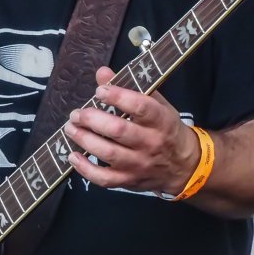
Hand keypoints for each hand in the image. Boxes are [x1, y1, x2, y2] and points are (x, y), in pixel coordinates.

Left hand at [63, 66, 198, 195]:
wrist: (183, 165)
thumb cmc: (165, 129)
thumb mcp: (157, 104)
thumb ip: (130, 88)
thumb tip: (102, 73)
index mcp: (160, 120)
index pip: (140, 106)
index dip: (118, 97)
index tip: (100, 91)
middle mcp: (151, 143)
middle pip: (119, 131)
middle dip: (93, 120)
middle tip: (77, 113)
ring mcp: (139, 164)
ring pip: (109, 153)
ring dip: (85, 140)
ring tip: (70, 128)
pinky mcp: (129, 181)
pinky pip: (104, 178)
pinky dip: (85, 169)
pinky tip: (73, 156)